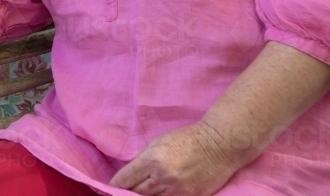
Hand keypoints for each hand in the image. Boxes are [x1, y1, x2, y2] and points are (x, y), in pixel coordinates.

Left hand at [110, 122, 238, 195]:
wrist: (218, 145)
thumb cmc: (186, 139)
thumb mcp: (158, 143)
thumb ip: (143, 160)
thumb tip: (130, 175)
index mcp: (151, 161)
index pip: (124, 180)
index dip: (115, 185)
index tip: (111, 187)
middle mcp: (162, 178)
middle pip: (135, 193)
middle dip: (128, 192)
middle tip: (125, 190)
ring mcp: (177, 191)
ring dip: (145, 195)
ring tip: (142, 191)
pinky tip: (160, 192)